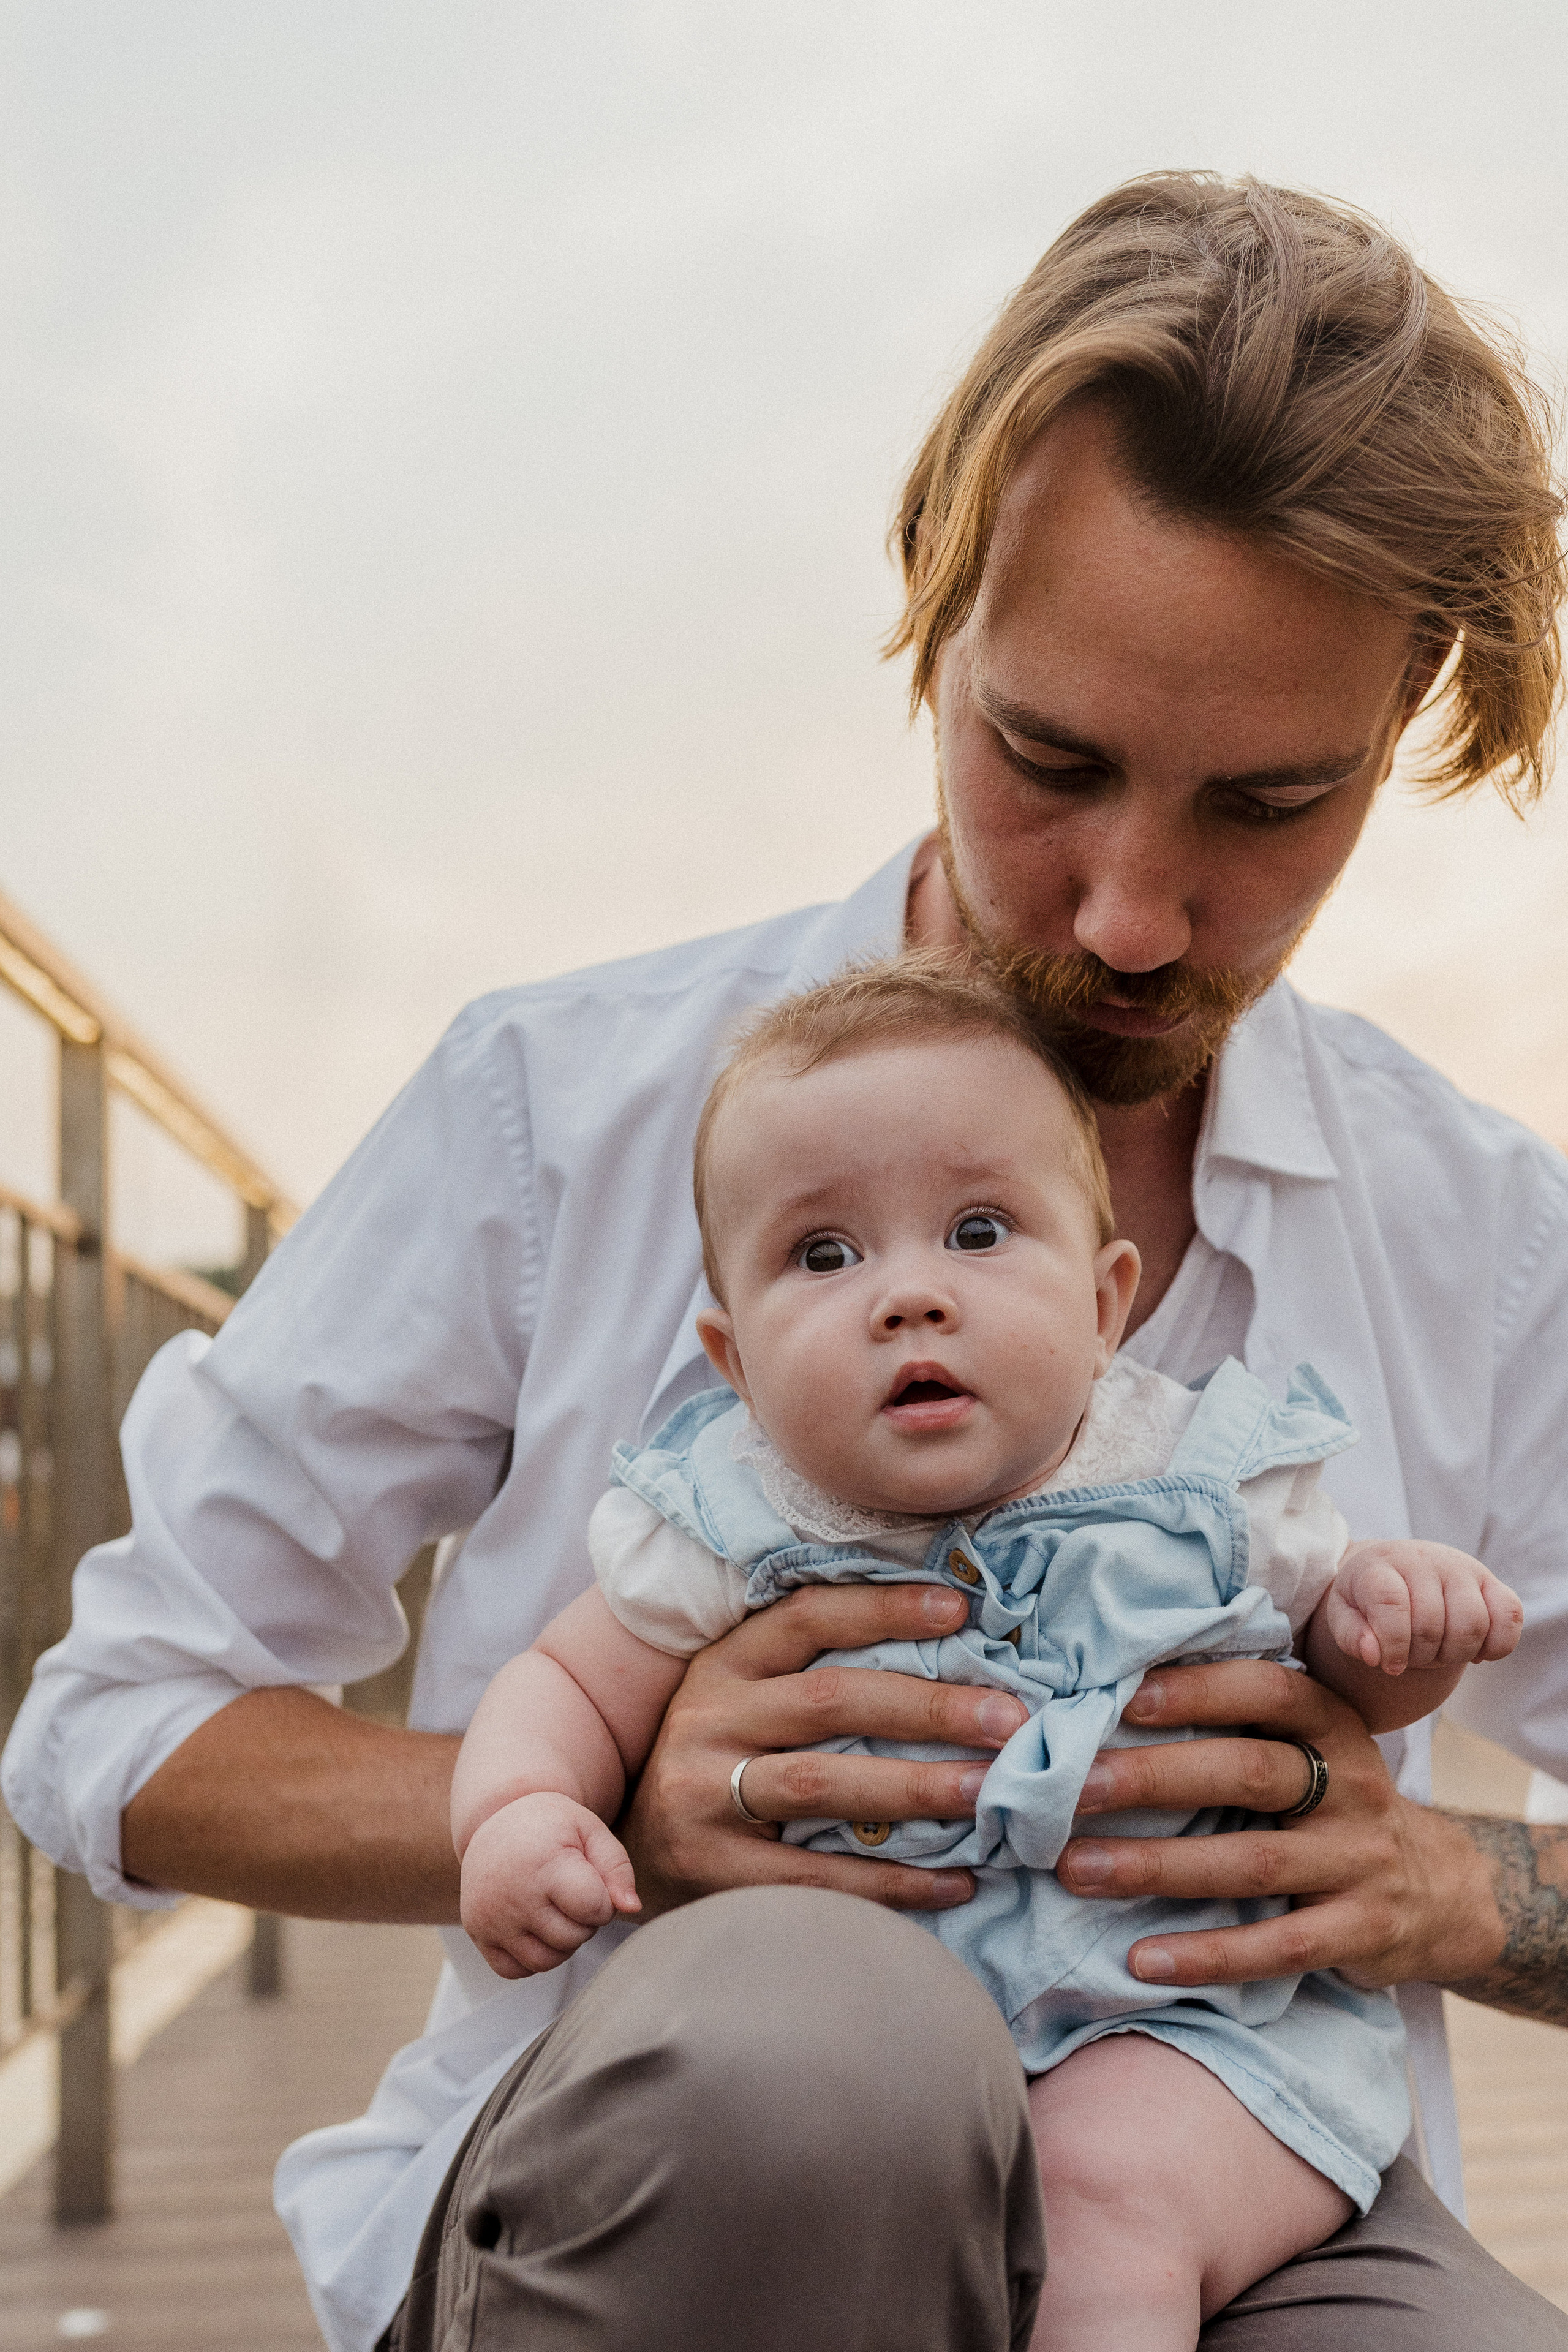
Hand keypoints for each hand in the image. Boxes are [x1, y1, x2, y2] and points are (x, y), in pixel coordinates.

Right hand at [460, 1791, 640, 1977]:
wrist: (495, 1819)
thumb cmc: (550, 1827)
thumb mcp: (589, 1830)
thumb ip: (617, 1868)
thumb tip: (632, 1908)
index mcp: (544, 1866)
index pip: (594, 1909)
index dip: (603, 1901)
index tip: (592, 1881)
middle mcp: (512, 1896)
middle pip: (572, 1938)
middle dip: (584, 1922)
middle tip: (572, 1893)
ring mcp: (490, 1918)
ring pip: (546, 1962)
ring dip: (561, 1943)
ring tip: (556, 1909)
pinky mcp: (477, 1933)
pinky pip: (515, 1970)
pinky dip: (531, 1957)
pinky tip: (534, 1926)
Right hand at [619, 1582, 1029, 1917]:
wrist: (629, 1858)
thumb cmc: (719, 1766)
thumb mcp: (743, 1702)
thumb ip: (815, 1676)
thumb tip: (950, 1648)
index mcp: (722, 1666)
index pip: (807, 1617)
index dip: (884, 1608)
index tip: (962, 1609)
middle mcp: (707, 1721)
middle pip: (830, 1701)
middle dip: (928, 1707)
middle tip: (1011, 1719)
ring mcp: (703, 1798)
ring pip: (823, 1784)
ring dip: (917, 1788)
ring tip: (992, 1793)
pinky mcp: (713, 1873)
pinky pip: (815, 1875)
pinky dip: (892, 1881)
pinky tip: (957, 1882)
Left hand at [1054, 1659, 1505, 1991]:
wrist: (1441, 1891)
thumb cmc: (1333, 1805)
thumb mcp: (1310, 1750)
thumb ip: (1238, 1726)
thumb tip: (1111, 1702)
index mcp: (1333, 1725)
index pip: (1267, 1691)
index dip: (1198, 1689)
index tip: (1123, 1695)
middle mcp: (1353, 1786)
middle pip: (1250, 1774)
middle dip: (1155, 1778)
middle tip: (1074, 1788)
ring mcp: (1360, 1862)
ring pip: (1253, 1863)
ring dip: (1158, 1866)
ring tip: (1077, 1870)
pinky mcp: (1361, 1932)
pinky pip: (1278, 1947)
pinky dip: (1208, 1955)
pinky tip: (1141, 1959)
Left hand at [1324, 1540, 1522, 1674]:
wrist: (1394, 1571)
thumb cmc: (1365, 1600)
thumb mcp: (1343, 1615)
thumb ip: (1350, 1636)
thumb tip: (1375, 1655)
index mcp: (1380, 1565)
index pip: (1392, 1605)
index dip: (1392, 1645)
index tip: (1389, 1666)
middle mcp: (1423, 1560)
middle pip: (1433, 1626)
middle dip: (1420, 1656)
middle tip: (1411, 1655)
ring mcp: (1461, 1568)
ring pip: (1473, 1625)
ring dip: (1454, 1655)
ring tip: (1436, 1652)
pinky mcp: (1490, 1582)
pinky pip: (1510, 1617)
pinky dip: (1496, 1646)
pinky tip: (1473, 1651)